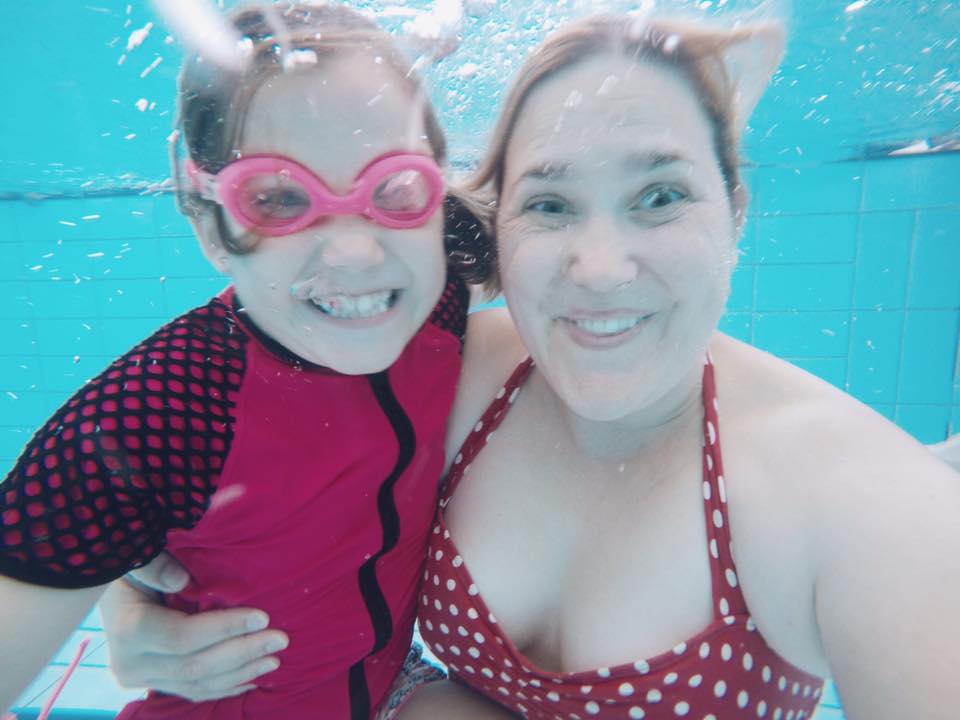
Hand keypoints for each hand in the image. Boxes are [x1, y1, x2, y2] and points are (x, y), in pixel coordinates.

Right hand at [100, 554, 288, 701]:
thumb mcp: (138, 558)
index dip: (225, 628)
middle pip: (195, 665)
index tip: (263, 616)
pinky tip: (254, 676)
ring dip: (241, 672)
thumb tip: (181, 580)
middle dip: (243, 652)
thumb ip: (155, 566)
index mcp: (128, 629)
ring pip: (198, 684)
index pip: (183, 636)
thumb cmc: (132, 565)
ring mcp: (141, 678)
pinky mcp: (153, 684)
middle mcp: (130, 662)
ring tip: (275, 659)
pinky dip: (226, 685)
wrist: (106, 590)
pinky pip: (194, 691)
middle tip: (280, 639)